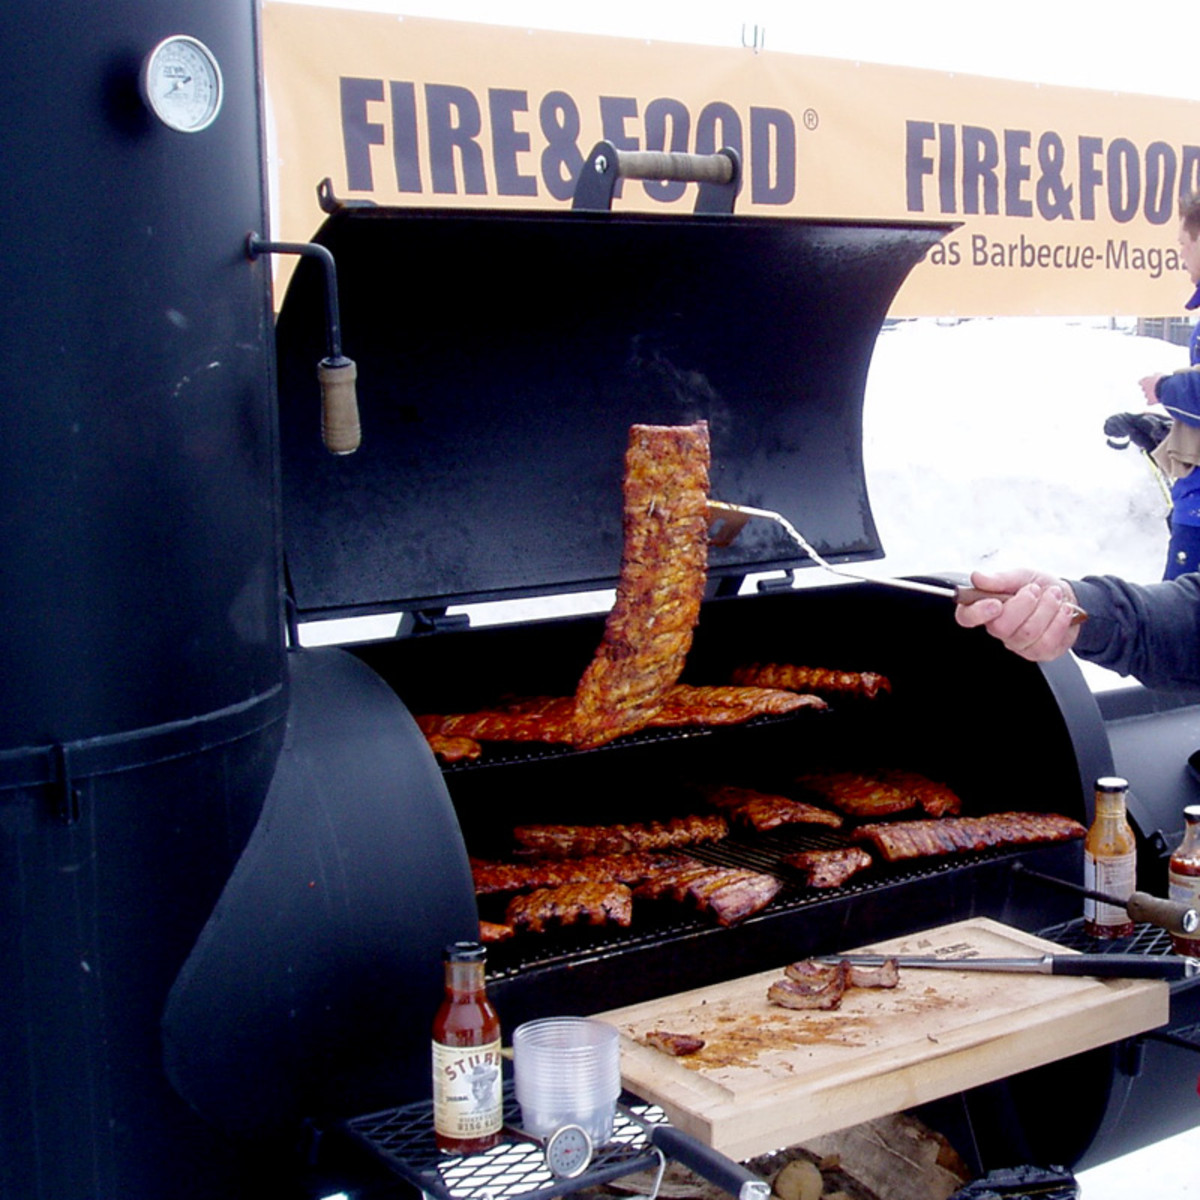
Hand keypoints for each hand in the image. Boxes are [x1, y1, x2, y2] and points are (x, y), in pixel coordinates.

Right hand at [953, 568, 1081, 661]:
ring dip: (1046, 609)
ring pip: (1027, 633)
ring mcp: (1018, 644)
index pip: (966, 617)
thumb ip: (1000, 578)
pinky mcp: (1039, 653)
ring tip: (1054, 595)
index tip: (995, 603)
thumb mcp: (1021, 576)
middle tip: (1034, 590)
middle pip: (1000, 627)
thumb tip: (977, 577)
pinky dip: (1059, 621)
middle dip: (1024, 604)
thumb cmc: (1039, 587)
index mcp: (987, 608)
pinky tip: (1063, 610)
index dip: (977, 613)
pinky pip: (1046, 642)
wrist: (1068, 597)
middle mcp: (999, 629)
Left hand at [1140, 374, 1163, 404]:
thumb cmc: (1163, 379)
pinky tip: (1156, 401)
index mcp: (1145, 380)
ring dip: (1150, 395)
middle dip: (1148, 389)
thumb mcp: (1160, 374)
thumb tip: (1155, 374)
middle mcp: (1144, 388)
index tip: (1148, 382)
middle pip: (1143, 389)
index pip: (1140, 382)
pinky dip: (1152, 402)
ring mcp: (1146, 395)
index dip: (1144, 382)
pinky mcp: (1150, 401)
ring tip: (1158, 394)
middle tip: (1155, 388)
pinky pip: (1149, 403)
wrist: (1166, 387)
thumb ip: (1156, 374)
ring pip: (1146, 396)